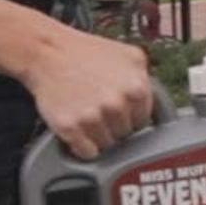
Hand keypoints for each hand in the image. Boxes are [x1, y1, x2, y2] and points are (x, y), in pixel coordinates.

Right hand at [21, 26, 155, 158]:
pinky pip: (86, 152)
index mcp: (136, 88)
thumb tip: (157, 100)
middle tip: (102, 109)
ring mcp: (94, 118)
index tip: (123, 113)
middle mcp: (117, 104)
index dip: (132, 117)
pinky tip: (79, 127)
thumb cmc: (86, 52)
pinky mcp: (71, 129)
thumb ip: (146, 78)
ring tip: (89, 114)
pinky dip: (83, 145)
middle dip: (116, 125)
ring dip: (99, 135)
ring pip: (107, 145)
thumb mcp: (130, 55)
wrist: (48, 52)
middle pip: (126, 134)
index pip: (144, 121)